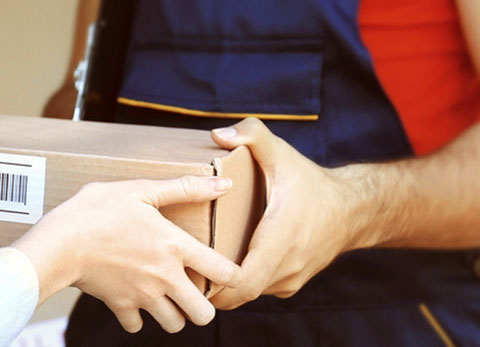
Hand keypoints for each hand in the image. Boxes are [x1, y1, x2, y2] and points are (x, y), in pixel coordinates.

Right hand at [12, 176, 242, 332]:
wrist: (59, 243)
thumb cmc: (97, 210)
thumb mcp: (141, 189)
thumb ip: (185, 188)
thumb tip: (225, 183)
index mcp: (176, 246)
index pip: (224, 272)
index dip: (233, 276)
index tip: (228, 273)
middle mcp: (165, 277)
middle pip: (204, 314)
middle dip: (204, 306)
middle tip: (194, 292)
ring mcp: (143, 296)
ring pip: (175, 325)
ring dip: (175, 315)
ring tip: (167, 298)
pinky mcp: (120, 306)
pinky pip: (137, 326)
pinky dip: (138, 318)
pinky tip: (133, 300)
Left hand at [208, 118, 364, 308]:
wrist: (354, 210)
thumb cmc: (312, 182)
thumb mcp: (282, 153)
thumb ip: (252, 135)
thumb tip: (217, 134)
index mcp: (280, 240)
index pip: (243, 283)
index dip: (214, 285)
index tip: (189, 272)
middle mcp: (286, 267)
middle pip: (239, 294)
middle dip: (209, 287)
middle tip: (180, 270)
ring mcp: (289, 280)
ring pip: (247, 294)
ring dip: (223, 286)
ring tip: (193, 267)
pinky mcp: (289, 283)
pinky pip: (258, 289)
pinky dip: (239, 283)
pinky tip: (220, 263)